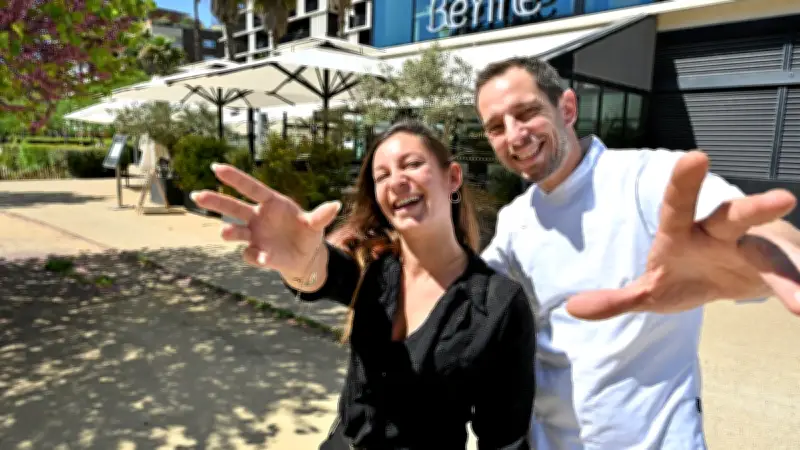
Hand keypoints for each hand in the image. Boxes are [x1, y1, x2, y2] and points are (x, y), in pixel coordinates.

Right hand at [191, 163, 341, 277]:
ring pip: (236, 231)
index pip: (251, 188)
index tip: (216, 167)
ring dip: (230, 232)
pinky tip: (264, 258)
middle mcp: (258, 218)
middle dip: (216, 201)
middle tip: (197, 195)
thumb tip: (335, 205)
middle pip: (233, 207)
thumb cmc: (308, 233)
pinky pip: (251, 254)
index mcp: (272, 203)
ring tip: (225, 233)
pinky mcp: (257, 254)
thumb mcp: (316, 225)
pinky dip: (256, 256)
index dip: (235, 178)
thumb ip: (321, 215)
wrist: (306, 258)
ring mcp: (255, 236)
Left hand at [566, 151, 799, 319]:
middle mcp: (722, 233)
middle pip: (736, 216)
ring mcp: (754, 250)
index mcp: (683, 232)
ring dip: (794, 269)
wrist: (730, 280)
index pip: (678, 204)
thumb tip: (572, 309)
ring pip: (774, 253)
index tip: (696, 157)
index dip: (684, 183)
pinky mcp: (778, 270)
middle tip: (784, 200)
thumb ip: (615, 299)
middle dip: (757, 208)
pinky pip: (793, 279)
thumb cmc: (685, 276)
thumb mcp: (651, 292)